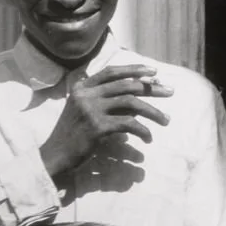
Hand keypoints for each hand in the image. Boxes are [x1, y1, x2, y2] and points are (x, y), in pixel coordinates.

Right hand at [39, 64, 172, 177]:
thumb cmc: (72, 134)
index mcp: (82, 87)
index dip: (134, 70)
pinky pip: (128, 124)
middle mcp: (86, 94)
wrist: (55, 155)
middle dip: (151, 88)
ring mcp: (90, 110)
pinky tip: (148, 138)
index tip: (154, 72)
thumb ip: (103, 99)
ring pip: (131, 103)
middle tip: (170, 92)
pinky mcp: (97, 127)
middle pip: (126, 85)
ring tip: (166, 120)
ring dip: (152, 111)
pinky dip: (142, 130)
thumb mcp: (83, 110)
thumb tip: (135, 91)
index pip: (112, 72)